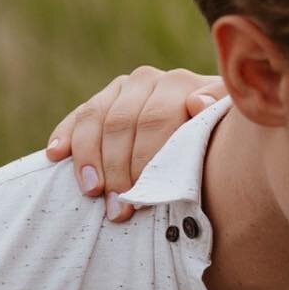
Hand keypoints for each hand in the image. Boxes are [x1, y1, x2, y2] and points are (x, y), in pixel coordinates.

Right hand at [45, 66, 223, 222]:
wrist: (216, 137)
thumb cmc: (227, 151)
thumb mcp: (231, 137)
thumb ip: (219, 119)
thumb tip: (196, 104)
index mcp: (191, 86)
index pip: (158, 120)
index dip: (147, 159)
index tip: (143, 195)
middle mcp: (157, 80)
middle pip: (126, 123)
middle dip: (120, 169)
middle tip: (119, 209)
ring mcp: (129, 86)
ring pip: (99, 118)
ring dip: (92, 159)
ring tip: (93, 193)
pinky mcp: (106, 97)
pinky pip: (80, 115)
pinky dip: (67, 135)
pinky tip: (57, 155)